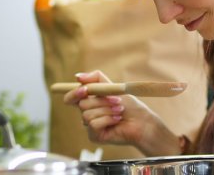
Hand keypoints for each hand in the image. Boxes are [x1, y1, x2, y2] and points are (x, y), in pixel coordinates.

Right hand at [63, 70, 181, 155]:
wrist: (142, 122)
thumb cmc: (130, 106)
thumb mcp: (113, 87)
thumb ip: (96, 79)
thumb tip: (77, 76)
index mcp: (89, 101)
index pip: (71, 97)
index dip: (74, 93)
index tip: (85, 89)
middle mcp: (87, 113)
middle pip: (81, 104)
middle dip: (101, 100)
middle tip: (116, 100)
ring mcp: (90, 125)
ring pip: (87, 114)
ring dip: (107, 110)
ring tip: (119, 111)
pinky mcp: (95, 136)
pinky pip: (93, 124)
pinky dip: (107, 120)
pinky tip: (117, 120)